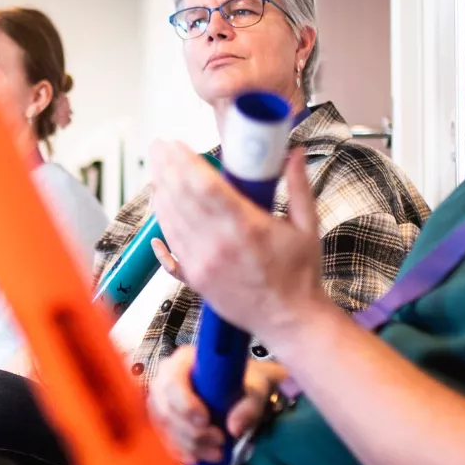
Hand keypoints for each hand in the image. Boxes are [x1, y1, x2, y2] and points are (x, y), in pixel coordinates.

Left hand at [148, 143, 328, 342]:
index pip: (204, 186)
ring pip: (170, 220)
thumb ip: (298, 186)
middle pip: (181, 198)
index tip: (176, 144)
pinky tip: (158, 207)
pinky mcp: (195, 278)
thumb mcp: (307, 226)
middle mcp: (219, 246)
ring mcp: (203, 264)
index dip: (185, 161)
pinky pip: (169, 247)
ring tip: (157, 169)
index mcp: (247, 228)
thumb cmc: (300, 276)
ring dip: (160, 192)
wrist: (290, 321)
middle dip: (166, 168)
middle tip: (160, 147)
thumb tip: (294, 153)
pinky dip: (162, 225)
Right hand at [149, 346, 281, 464]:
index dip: (185, 405)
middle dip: (191, 431)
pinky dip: (180, 452)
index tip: (206, 421)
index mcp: (184, 360)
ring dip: (189, 445)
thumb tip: (234, 429)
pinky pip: (163, 439)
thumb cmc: (246, 382)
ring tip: (216, 453)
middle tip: (219, 441)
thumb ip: (250, 406)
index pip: (172, 383)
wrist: (242, 390)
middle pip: (165, 409)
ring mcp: (160, 400)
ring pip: (164, 427)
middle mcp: (165, 378)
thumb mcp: (256, 388)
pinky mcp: (162, 420)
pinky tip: (197, 460)